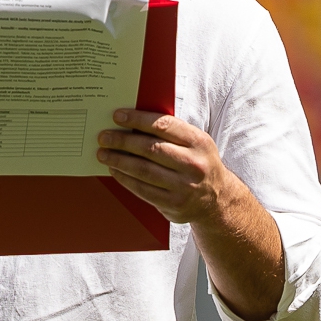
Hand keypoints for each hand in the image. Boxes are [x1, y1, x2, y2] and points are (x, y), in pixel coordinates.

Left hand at [97, 108, 284, 320]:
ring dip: (119, 161)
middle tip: (104, 137)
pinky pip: (143, 189)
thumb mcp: (195, 143)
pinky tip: (115, 171)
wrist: (216, 199)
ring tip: (103, 154)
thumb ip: (171, 133)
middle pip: (150, 149)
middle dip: (122, 141)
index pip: (164, 126)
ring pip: (144, 170)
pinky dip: (125, 178)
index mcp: (199, 142)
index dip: (138, 120)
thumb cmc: (198, 163)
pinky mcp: (174, 204)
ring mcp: (184, 186)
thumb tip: (132, 122)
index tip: (117, 116)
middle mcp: (194, 164)